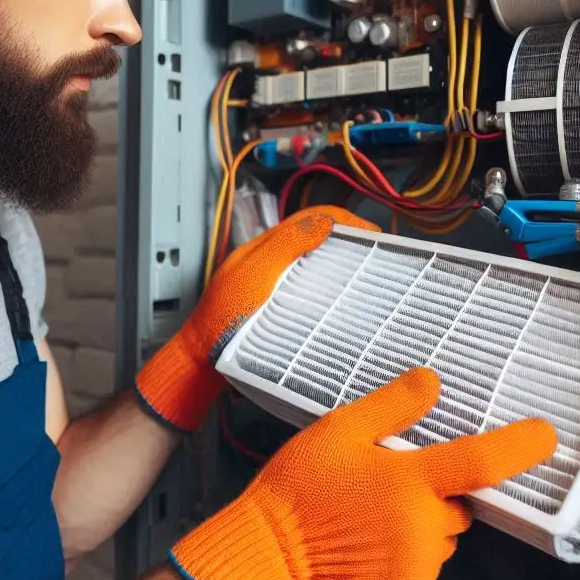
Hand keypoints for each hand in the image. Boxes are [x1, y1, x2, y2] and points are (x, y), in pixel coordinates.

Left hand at [134, 206, 378, 431]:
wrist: (202, 360)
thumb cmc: (221, 318)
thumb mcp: (254, 275)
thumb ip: (285, 245)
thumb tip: (324, 222)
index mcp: (265, 245)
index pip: (311, 218)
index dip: (345, 220)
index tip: (374, 236)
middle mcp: (271, 260)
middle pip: (316, 239)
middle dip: (348, 241)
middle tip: (376, 257)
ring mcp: (273, 283)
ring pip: (313, 264)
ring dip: (340, 265)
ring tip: (365, 279)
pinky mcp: (276, 307)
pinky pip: (308, 290)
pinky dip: (328, 289)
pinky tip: (340, 306)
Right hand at [169, 367, 557, 579]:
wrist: (268, 548)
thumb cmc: (300, 485)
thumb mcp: (340, 428)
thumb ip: (392, 406)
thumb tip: (432, 383)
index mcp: (410, 482)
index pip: (480, 461)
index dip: (519, 446)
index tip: (547, 436)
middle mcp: (422, 527)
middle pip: (458, 501)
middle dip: (436, 487)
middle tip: (389, 475)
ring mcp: (416, 563)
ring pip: (443, 533)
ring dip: (424, 519)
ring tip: (373, 508)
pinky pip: (425, 560)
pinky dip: (409, 548)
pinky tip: (371, 537)